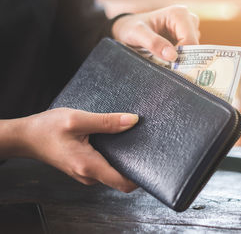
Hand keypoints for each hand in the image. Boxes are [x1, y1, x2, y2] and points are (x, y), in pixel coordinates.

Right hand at [2, 108, 137, 192]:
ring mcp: (87, 173)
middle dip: (135, 162)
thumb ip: (106, 122)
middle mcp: (89, 175)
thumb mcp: (77, 120)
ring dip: (124, 158)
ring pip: (114, 171)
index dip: (141, 175)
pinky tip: (116, 139)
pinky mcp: (85, 167)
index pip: (124, 183)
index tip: (152, 160)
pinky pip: (105, 165)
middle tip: (146, 143)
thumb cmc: (46, 128)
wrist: (25, 136)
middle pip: (121, 177)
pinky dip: (113, 155)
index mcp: (89, 166)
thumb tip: (133, 121)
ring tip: (132, 138)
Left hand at [112, 5, 199, 61]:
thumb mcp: (137, 34)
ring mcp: (188, 28)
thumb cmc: (130, 28)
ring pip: (194, 49)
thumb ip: (153, 43)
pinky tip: (167, 57)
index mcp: (179, 14)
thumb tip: (173, 56)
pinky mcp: (186, 36)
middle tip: (167, 65)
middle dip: (183, 57)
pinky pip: (190, 51)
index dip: (183, 56)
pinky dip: (181, 57)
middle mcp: (187, 18)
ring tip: (164, 59)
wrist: (127, 28)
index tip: (170, 66)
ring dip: (182, 58)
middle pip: (195, 45)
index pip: (190, 41)